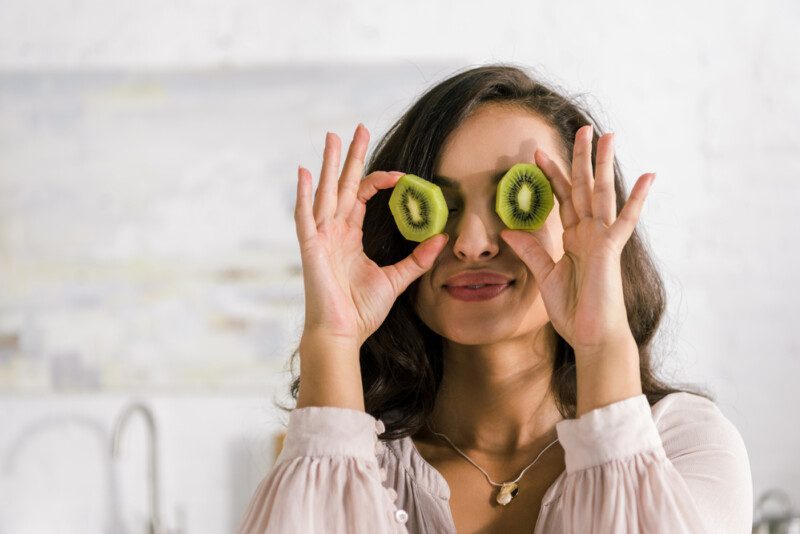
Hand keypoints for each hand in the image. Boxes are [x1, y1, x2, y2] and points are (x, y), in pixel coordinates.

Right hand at [295, 123, 449, 347]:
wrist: (342, 333)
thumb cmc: (362, 310)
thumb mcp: (396, 279)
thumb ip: (418, 259)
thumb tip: (442, 238)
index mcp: (349, 236)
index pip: (362, 196)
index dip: (379, 180)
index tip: (401, 174)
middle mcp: (333, 231)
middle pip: (342, 184)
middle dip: (350, 156)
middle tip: (358, 128)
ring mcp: (320, 237)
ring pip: (324, 192)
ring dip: (327, 164)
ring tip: (332, 136)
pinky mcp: (311, 247)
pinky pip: (305, 216)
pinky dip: (303, 194)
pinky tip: (304, 171)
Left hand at [499, 125, 655, 358]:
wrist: (591, 335)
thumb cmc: (573, 310)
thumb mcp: (544, 276)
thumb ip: (530, 251)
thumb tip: (507, 230)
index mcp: (573, 238)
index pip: (562, 199)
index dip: (552, 176)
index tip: (537, 153)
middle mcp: (589, 233)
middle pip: (584, 187)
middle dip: (581, 158)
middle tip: (581, 129)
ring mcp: (602, 239)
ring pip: (603, 194)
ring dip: (604, 165)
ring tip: (608, 136)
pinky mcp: (611, 250)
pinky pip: (625, 221)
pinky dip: (636, 199)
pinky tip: (647, 176)